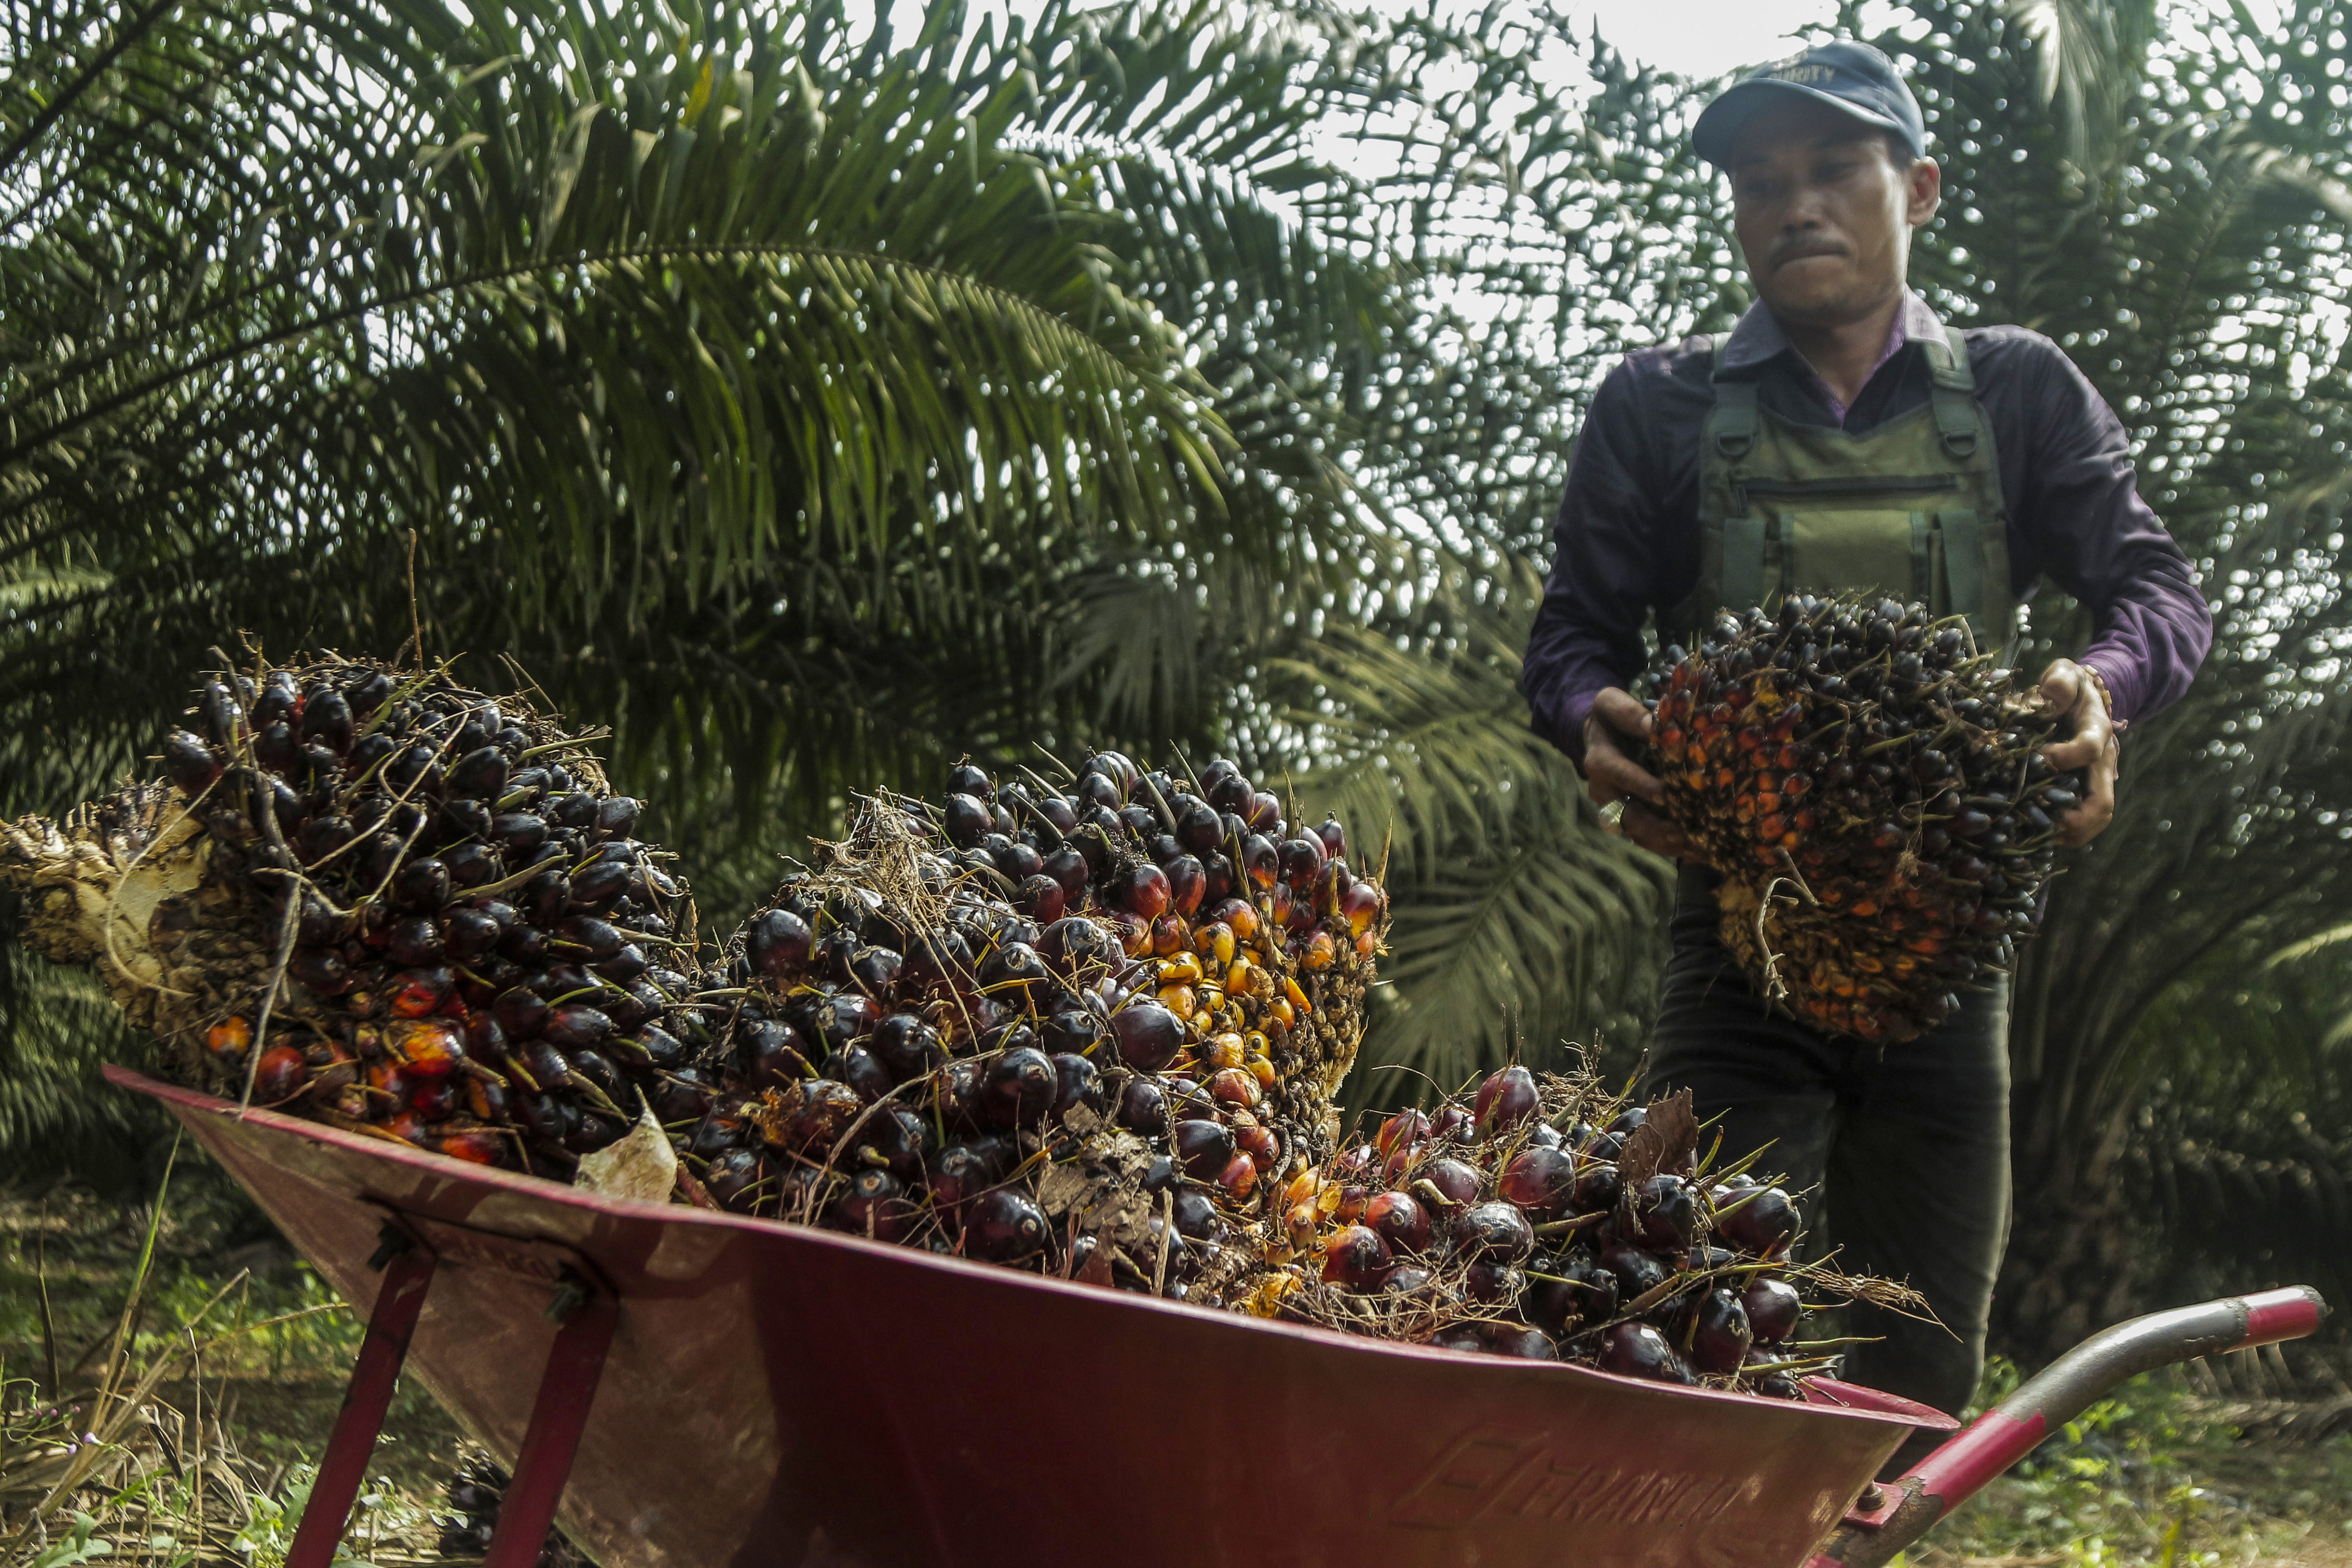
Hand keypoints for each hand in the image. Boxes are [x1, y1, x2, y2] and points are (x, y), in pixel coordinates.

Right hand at [1582, 687, 1693, 858]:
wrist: (1599, 738)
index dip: (1643, 785)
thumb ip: (1631, 715)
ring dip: (1670, 844)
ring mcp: (1617, 811)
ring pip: (1641, 835)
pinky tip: (1702, 850)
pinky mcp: (1630, 821)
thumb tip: (1656, 725)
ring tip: (1703, 848)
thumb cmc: (1610, 719)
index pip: (1621, 775)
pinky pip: (1649, 840)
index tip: (1667, 793)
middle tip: (1690, 833)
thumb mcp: (1611, 705)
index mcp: (1599, 762)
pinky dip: (1674, 847)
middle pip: (1631, 818)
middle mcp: (1605, 793)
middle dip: (1661, 828)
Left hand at [2037, 659, 2118, 845]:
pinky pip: (2085, 820)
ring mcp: (2097, 779)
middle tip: (2042, 825)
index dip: (2066, 756)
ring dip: (2071, 832)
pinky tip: (2038, 833)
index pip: (2090, 748)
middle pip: (2103, 802)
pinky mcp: (2087, 789)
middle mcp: (2103, 761)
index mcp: (2097, 730)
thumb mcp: (2065, 674)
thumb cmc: (2068, 686)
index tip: (2039, 757)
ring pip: (2097, 817)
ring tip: (2039, 836)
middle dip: (2076, 819)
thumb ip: (2060, 682)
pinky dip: (2065, 831)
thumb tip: (2050, 695)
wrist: (2083, 698)